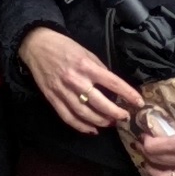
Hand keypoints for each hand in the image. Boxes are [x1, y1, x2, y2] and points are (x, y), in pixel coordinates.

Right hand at [18, 24, 145, 134]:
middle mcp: (76, 80)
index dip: (127, 94)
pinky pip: (69, 117)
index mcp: (86, 66)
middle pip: (100, 103)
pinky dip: (82, 127)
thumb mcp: (86, 52)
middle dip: (116, 113)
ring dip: (101, 122)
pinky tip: (92, 130)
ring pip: (85, 114)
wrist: (36, 45)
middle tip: (125, 117)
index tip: (139, 102)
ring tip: (111, 123)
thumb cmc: (63, 46)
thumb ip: (99, 68)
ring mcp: (63, 91)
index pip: (112, 83)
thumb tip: (112, 85)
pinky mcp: (53, 99)